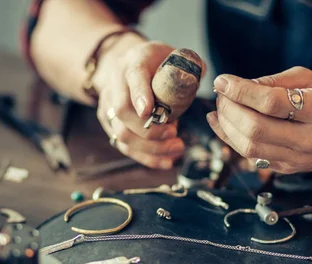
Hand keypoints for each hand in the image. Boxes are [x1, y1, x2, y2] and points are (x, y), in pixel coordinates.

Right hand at [93, 36, 184, 168]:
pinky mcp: (110, 125)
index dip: (140, 95)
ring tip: (176, 147)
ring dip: (151, 147)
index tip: (148, 112)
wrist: (124, 65)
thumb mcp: (171, 54)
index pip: (133, 77)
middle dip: (150, 130)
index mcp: (133, 63)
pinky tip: (167, 160)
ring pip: (122, 134)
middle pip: (123, 112)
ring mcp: (109, 106)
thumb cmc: (153, 62)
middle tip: (174, 134)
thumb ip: (188, 64)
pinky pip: (125, 147)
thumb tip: (202, 74)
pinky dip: (147, 157)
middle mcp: (116, 85)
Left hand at [207, 66, 311, 173]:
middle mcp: (309, 139)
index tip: (223, 81)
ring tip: (221, 108)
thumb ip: (276, 81)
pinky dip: (232, 141)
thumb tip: (239, 85)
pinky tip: (222, 124)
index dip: (242, 91)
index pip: (272, 103)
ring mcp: (298, 159)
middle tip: (221, 94)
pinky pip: (251, 158)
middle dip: (230, 109)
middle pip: (256, 129)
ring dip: (227, 127)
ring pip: (249, 148)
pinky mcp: (287, 169)